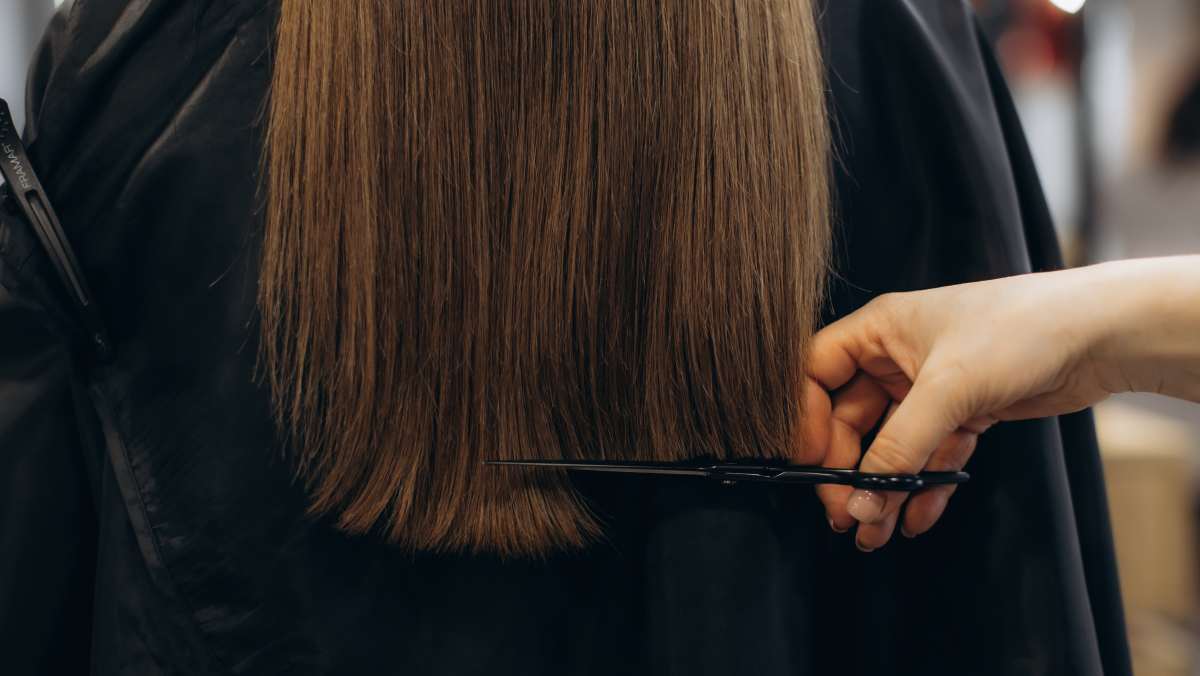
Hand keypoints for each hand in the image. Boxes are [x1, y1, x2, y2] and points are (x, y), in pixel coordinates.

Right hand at [803, 257, 1199, 551]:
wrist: (1100, 333)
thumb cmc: (1018, 330)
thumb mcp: (947, 388)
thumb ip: (898, 447)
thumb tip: (861, 502)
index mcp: (878, 329)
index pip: (815, 374)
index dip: (806, 420)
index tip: (811, 465)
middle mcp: (896, 357)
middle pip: (848, 420)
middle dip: (847, 470)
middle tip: (846, 514)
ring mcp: (929, 387)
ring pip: (890, 445)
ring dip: (883, 490)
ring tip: (875, 534)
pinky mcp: (963, 412)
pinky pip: (930, 456)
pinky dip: (922, 488)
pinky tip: (917, 520)